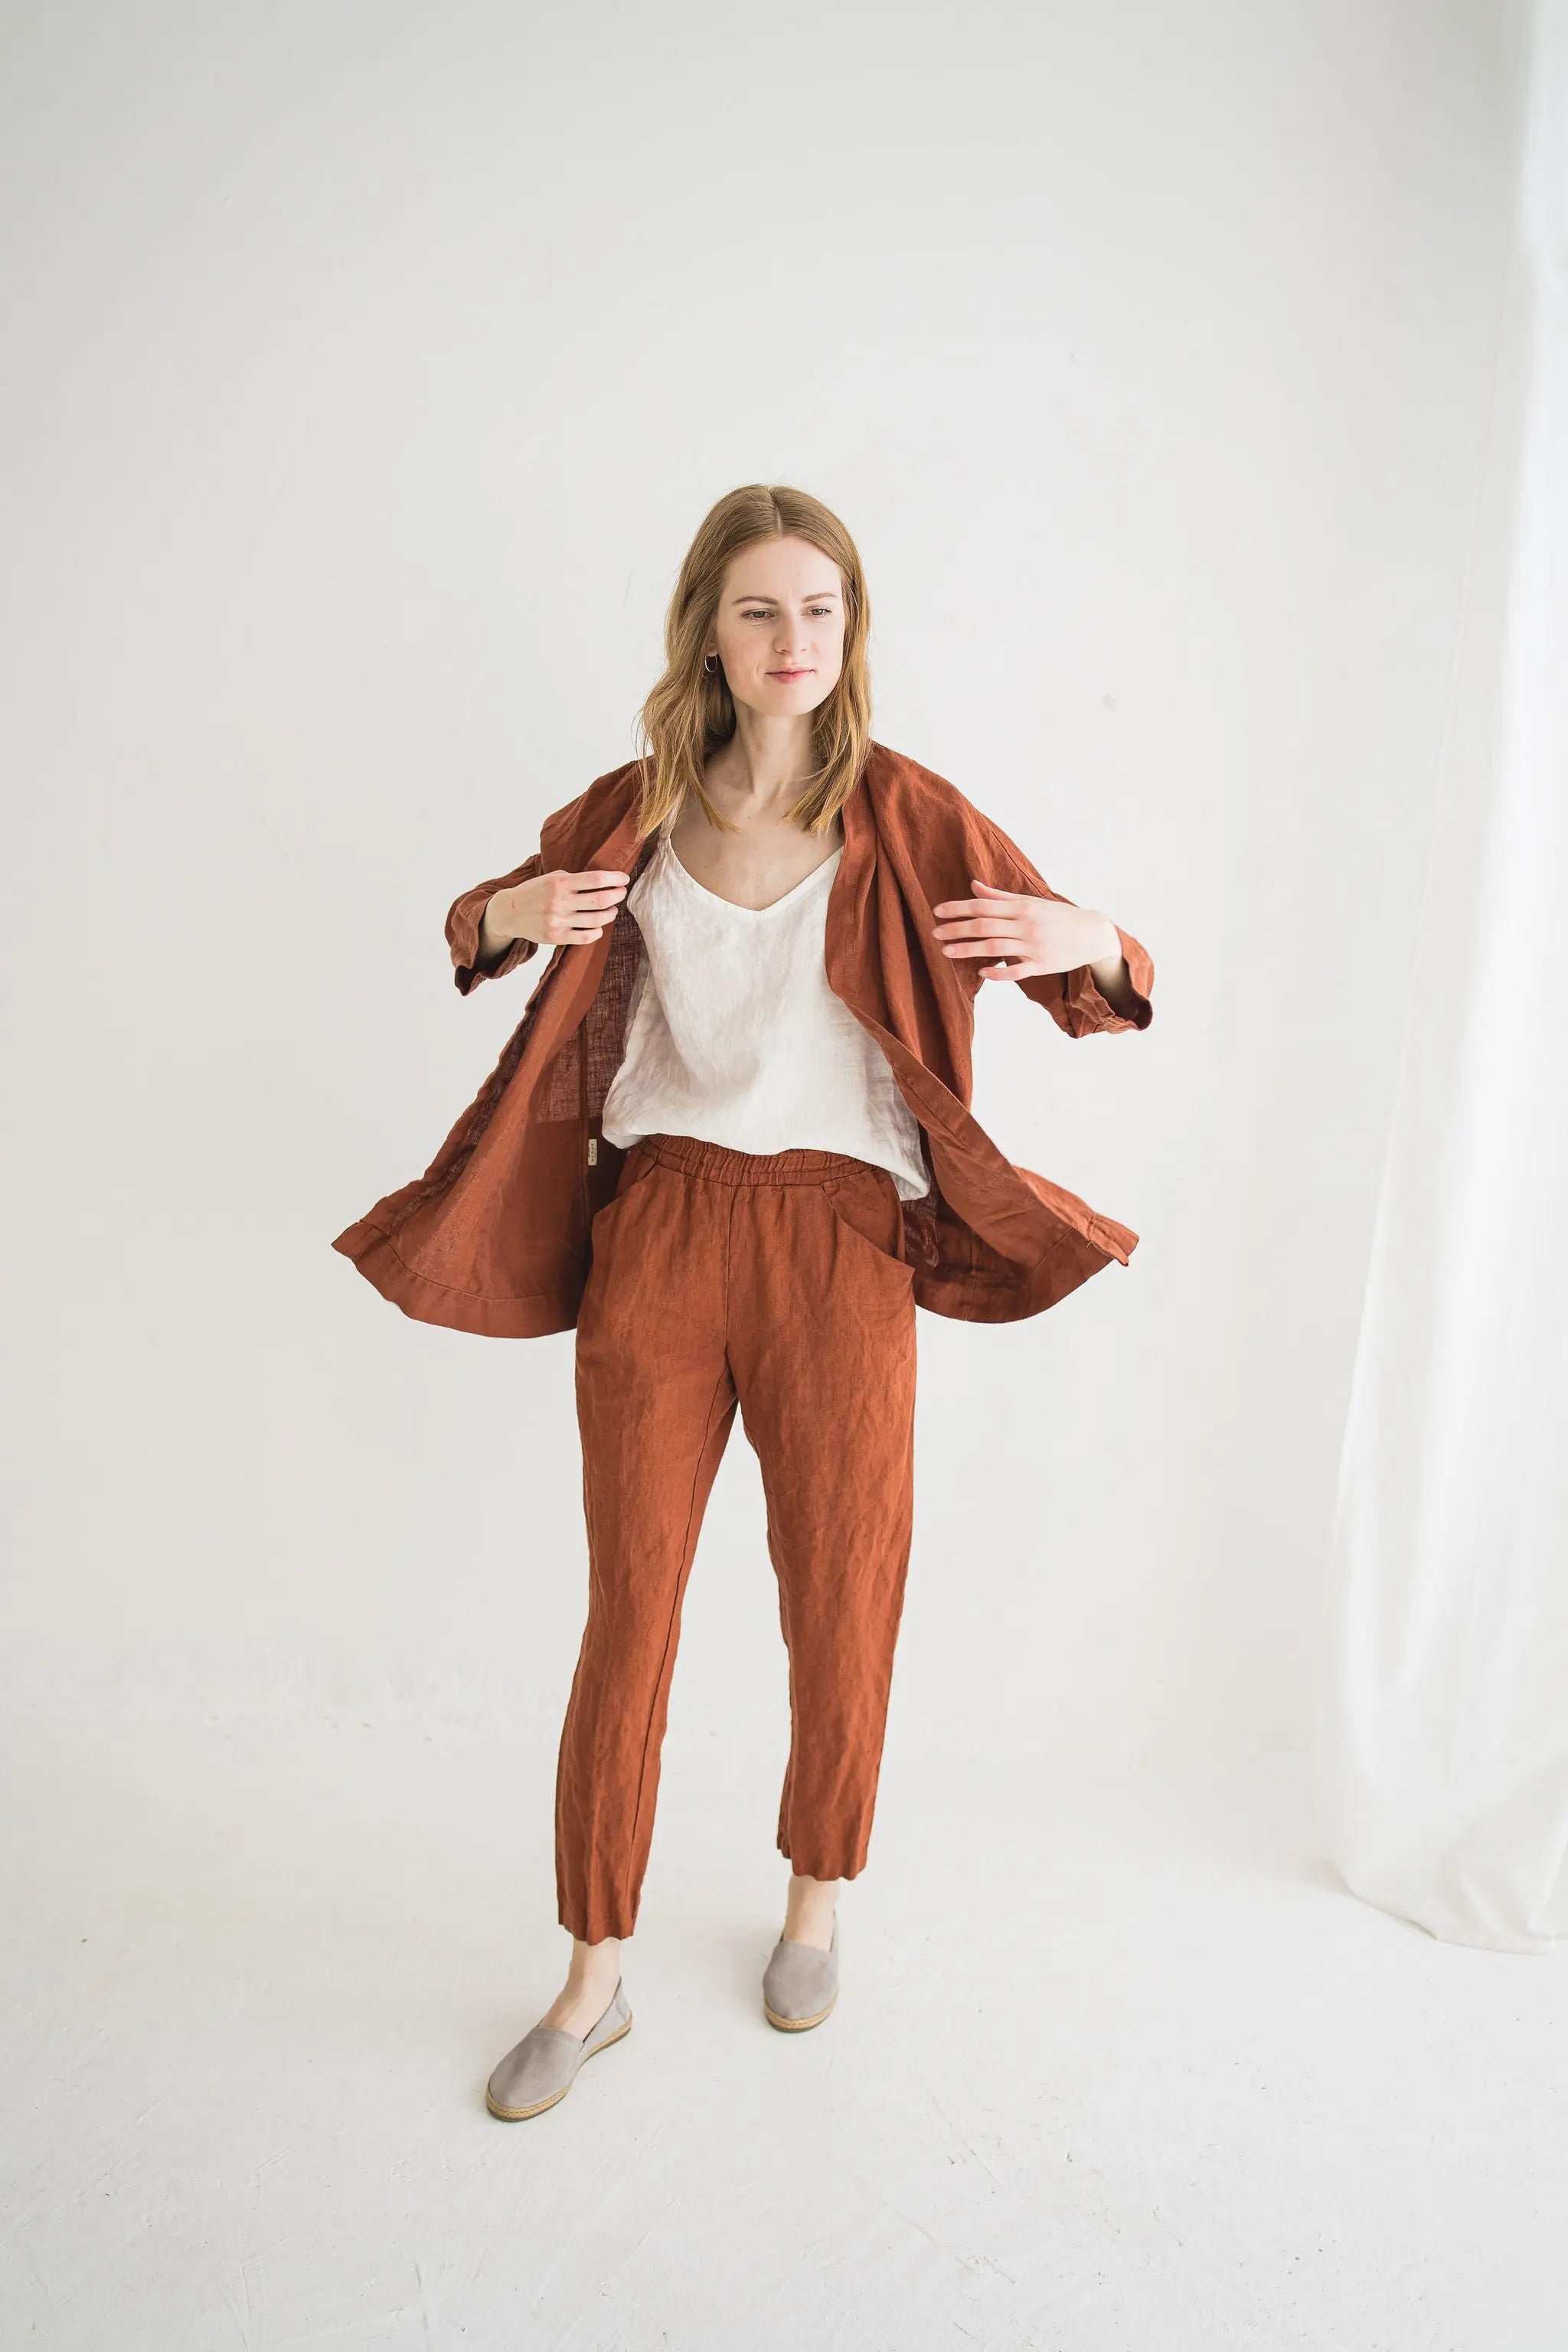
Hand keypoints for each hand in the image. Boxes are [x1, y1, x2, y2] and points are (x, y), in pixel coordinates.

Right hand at [483, 866, 630, 955]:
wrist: (510, 912)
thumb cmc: (535, 891)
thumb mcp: (551, 877)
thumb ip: (574, 878)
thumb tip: (603, 880)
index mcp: (560, 882)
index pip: (596, 880)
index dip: (615, 879)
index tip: (624, 879)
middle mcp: (560, 901)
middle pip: (601, 900)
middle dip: (617, 896)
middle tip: (621, 893)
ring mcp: (558, 921)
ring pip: (596, 920)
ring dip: (610, 914)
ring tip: (612, 910)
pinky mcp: (557, 937)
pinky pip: (586, 936)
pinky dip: (597, 931)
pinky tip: (599, 926)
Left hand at [932, 879, 1118, 982]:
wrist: (1092, 933)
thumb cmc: (1056, 915)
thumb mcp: (1030, 902)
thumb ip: (999, 896)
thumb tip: (973, 886)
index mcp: (1022, 907)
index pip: (983, 905)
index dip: (958, 908)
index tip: (937, 912)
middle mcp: (1026, 925)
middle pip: (984, 926)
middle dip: (957, 929)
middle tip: (934, 933)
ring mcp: (1034, 946)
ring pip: (995, 948)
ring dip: (968, 950)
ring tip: (946, 951)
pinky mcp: (1042, 966)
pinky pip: (1016, 971)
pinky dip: (998, 972)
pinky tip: (981, 972)